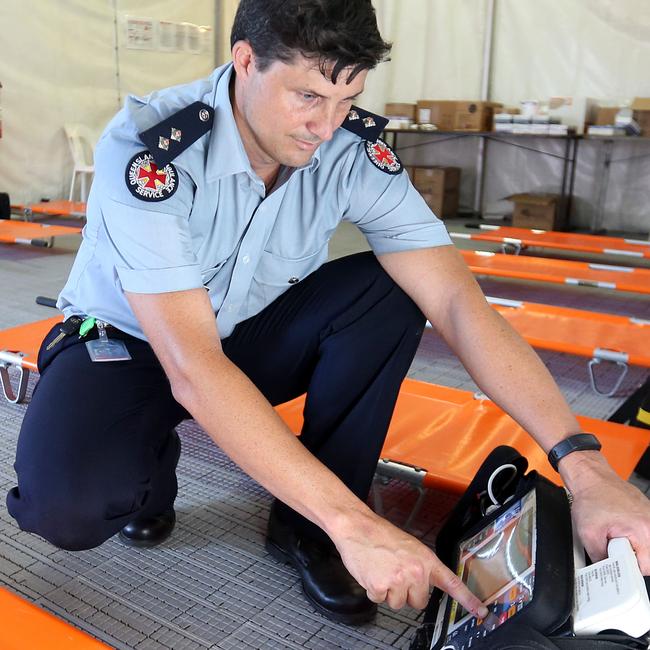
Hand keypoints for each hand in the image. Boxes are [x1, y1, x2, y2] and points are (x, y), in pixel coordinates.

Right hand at [331, 509, 487, 615]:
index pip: (452, 583)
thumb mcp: (409, 546)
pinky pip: (380, 600)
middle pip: (419, 601)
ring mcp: (399, 580)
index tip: (481, 613)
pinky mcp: (381, 587)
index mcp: (426, 559)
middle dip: (406, 592)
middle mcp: (416, 571)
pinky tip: (372, 573)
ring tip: (381, 569)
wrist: (357, 527)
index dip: (467, 600)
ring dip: (389, 591)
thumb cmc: (380, 534)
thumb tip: (424, 583)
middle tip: (394, 572)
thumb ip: (420, 565)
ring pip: (398, 603)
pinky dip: (373, 590)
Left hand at [563, 453, 649, 572]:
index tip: (617, 565)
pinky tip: (619, 529)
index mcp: (642, 530)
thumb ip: (599, 556)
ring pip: (647, 547)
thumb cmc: (591, 496)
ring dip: (632, 547)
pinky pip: (645, 535)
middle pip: (648, 558)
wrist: (592, 477)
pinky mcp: (647, 514)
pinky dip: (633, 536)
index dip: (627, 569)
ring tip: (616, 535)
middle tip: (613, 548)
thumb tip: (604, 569)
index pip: (645, 567)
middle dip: (629, 558)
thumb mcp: (588, 532)